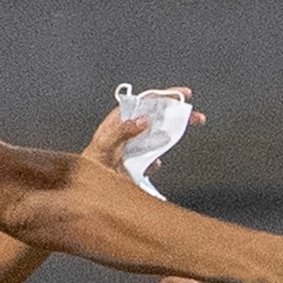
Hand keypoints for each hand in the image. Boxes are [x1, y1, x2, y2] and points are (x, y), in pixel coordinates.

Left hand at [79, 94, 199, 165]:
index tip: (183, 94)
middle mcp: (129, 130)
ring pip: (158, 137)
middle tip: (196, 116)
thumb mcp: (104, 144)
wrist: (85, 188)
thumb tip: (144, 120)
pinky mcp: (136, 163)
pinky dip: (155, 161)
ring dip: (172, 135)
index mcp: (120, 120)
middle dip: (177, 115)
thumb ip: (122, 131)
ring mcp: (134, 146)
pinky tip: (154, 164)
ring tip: (185, 133)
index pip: (145, 102)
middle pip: (157, 117)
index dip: (164, 95)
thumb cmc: (90, 163)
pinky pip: (152, 159)